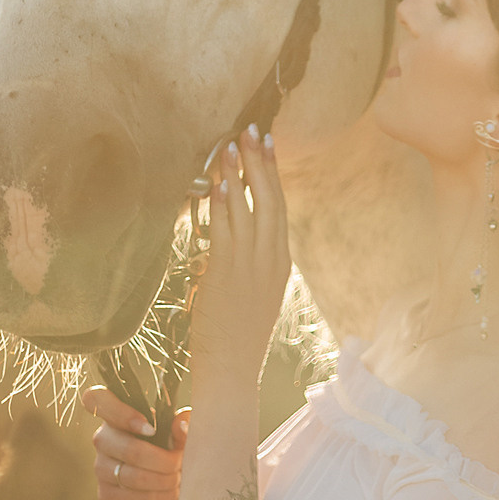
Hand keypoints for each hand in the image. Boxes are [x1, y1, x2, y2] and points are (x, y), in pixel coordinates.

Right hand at [84, 389, 188, 499]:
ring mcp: (102, 468)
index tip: (151, 429)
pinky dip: (159, 496)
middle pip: (131, 450)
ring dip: (166, 480)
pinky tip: (169, 494)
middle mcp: (103, 440)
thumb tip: (181, 422)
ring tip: (179, 480)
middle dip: (166, 461)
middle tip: (181, 465)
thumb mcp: (180, 441)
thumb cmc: (169, 460)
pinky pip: (134, 496)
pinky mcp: (106, 496)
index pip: (97, 400)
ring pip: (135, 476)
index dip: (120, 412)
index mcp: (118, 418)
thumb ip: (183, 428)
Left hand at [186, 127, 290, 399]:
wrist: (233, 369)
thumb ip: (249, 261)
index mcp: (281, 262)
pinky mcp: (227, 273)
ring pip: (247, 209)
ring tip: (230, 145)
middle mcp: (272, 259)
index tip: (268, 145)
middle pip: (270, 199)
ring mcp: (251, 265)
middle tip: (252, 130)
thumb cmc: (237, 334)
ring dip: (237, 175)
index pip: (279, 208)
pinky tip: (217, 182)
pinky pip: (226, 230)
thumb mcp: (253, 292)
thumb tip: (232, 236)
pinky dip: (223, 204)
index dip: (273, 173)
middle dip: (260, 163)